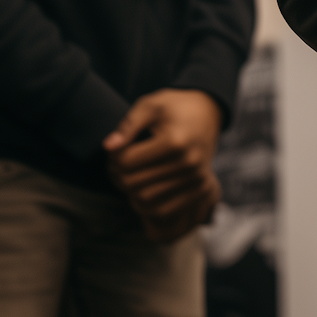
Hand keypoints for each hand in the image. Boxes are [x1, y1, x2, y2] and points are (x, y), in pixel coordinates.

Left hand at [103, 88, 223, 239]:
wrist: (208, 111)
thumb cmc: (174, 106)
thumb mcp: (151, 105)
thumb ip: (129, 125)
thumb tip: (108, 147)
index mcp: (175, 140)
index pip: (126, 162)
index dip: (112, 157)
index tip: (115, 148)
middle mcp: (188, 162)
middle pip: (133, 183)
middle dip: (117, 175)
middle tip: (117, 164)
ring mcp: (195, 177)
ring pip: (145, 201)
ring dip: (129, 192)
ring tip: (129, 175)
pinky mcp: (198, 188)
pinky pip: (162, 211)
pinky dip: (145, 206)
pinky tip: (142, 188)